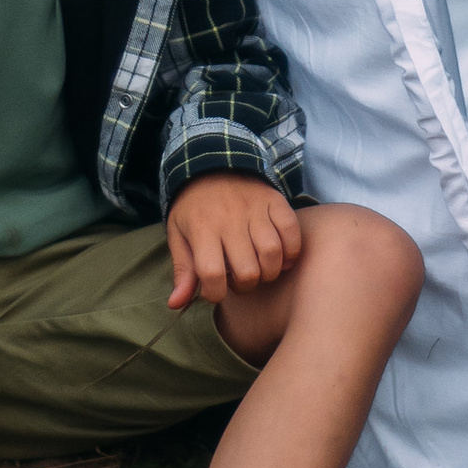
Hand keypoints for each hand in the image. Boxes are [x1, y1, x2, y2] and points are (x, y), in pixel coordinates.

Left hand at [166, 176, 301, 310]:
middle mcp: (229, 219)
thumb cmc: (194, 208)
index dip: (215, 294)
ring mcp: (255, 209)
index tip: (215, 291)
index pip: (212, 274)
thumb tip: (176, 304)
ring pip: (272, 253)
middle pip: (248, 270)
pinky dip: (291, 251)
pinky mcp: (275, 200)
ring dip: (269, 271)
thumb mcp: (179, 235)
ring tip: (260, 269)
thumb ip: (183, 271)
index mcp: (202, 229)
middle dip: (245, 285)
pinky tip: (281, 257)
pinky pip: (291, 231)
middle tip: (240, 278)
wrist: (213, 163)